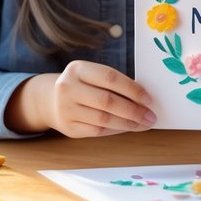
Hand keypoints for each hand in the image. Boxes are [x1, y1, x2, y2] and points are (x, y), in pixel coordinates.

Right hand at [12, 61, 156, 136]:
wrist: (51, 101)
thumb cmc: (82, 86)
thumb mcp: (91, 76)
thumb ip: (112, 83)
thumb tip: (144, 99)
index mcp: (77, 69)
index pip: (110, 77)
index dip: (132, 89)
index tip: (149, 99)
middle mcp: (68, 87)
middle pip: (107, 101)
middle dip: (133, 110)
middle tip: (150, 116)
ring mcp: (66, 109)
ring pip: (103, 119)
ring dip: (128, 123)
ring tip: (143, 124)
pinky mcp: (68, 128)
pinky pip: (97, 131)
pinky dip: (116, 130)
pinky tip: (128, 128)